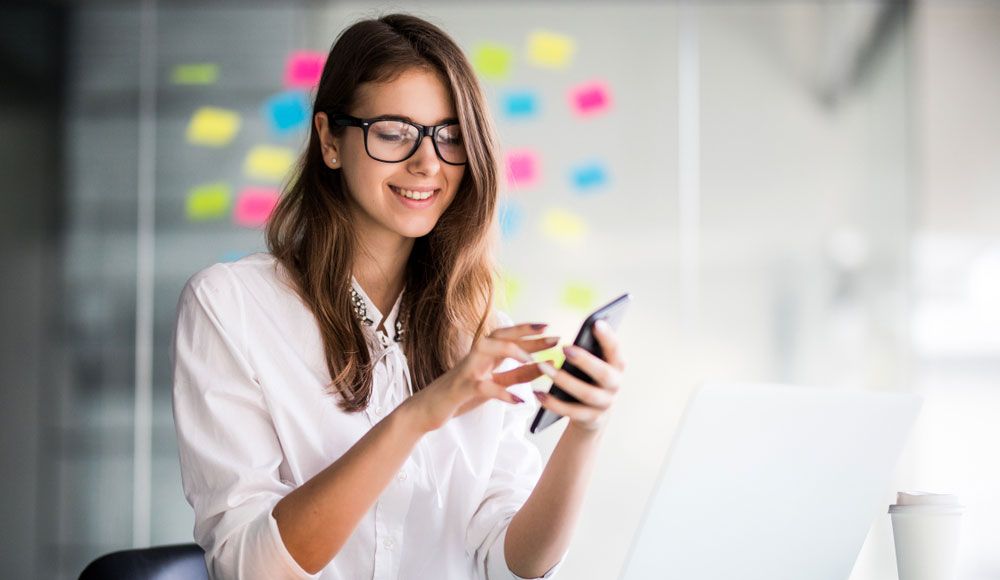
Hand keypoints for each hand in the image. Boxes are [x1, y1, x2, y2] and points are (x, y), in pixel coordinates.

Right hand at [402, 322, 559, 432]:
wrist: (425, 410)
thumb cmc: (460, 396)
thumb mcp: (494, 384)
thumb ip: (516, 376)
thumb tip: (544, 366)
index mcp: (484, 356)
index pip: (508, 337)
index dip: (529, 332)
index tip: (551, 328)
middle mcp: (475, 357)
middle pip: (500, 335)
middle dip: (526, 333)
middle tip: (552, 334)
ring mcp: (466, 371)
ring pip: (487, 350)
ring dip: (510, 351)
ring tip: (531, 360)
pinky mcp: (460, 389)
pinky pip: (483, 387)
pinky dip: (502, 393)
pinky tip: (520, 401)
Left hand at [533, 320, 624, 432]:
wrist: (593, 415)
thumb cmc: (589, 378)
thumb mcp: (592, 364)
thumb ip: (590, 349)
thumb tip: (581, 329)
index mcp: (617, 366)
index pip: (615, 350)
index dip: (608, 337)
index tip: (595, 322)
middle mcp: (615, 385)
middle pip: (603, 374)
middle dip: (585, 360)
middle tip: (564, 347)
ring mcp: (604, 404)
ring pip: (586, 393)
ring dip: (563, 380)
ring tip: (543, 366)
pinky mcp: (590, 419)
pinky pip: (571, 412)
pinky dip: (553, 403)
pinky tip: (538, 393)